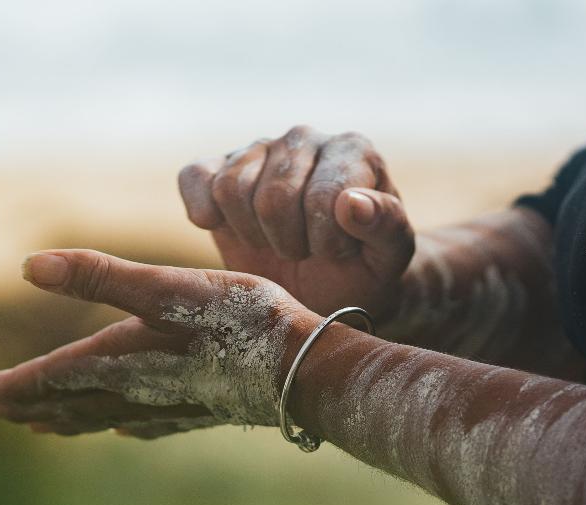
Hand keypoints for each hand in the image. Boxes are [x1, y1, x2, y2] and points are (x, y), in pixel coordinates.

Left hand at [0, 250, 313, 438]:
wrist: (305, 369)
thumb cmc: (238, 320)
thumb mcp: (165, 286)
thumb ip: (99, 277)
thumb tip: (28, 266)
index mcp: (124, 357)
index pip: (56, 376)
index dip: (19, 385)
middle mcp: (142, 388)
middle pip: (74, 402)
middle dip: (33, 405)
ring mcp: (174, 404)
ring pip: (108, 416)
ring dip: (70, 420)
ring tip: (43, 426)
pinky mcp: (205, 408)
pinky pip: (151, 423)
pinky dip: (126, 425)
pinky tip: (128, 429)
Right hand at [178, 125, 414, 323]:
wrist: (327, 286)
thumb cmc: (363, 269)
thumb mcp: (390, 259)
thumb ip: (386, 228)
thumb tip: (352, 204)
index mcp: (353, 151)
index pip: (321, 198)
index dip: (327, 242)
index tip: (341, 254)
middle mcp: (305, 138)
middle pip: (273, 199)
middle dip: (290, 243)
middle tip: (307, 253)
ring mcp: (258, 148)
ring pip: (231, 191)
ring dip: (255, 236)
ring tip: (279, 244)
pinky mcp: (216, 167)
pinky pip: (194, 178)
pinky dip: (205, 213)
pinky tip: (231, 231)